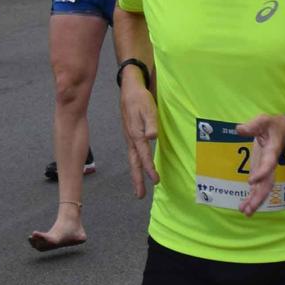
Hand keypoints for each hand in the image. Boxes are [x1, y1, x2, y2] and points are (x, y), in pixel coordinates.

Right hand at [120, 81, 159, 198]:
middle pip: (134, 163)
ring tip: (139, 187)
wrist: (129, 89)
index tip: (155, 181)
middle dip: (137, 179)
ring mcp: (129, 137)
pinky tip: (139, 166)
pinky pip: (133, 153)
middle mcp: (131, 139)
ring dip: (136, 174)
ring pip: (133, 159)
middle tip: (140, 195)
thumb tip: (152, 137)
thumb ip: (151, 123)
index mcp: (135, 134)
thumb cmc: (140, 98)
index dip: (149, 169)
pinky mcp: (131, 134)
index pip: (144, 156)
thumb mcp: (148, 108)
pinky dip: (136, 163)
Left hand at [231, 114, 284, 216]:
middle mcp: (270, 164)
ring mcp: (267, 170)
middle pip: (267, 183)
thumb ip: (253, 125)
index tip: (252, 182)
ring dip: (255, 201)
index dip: (262, 172)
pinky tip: (245, 208)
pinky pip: (259, 188)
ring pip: (264, 189)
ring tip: (245, 212)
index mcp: (272, 151)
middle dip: (258, 197)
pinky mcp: (262, 172)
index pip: (268, 163)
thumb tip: (239, 129)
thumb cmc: (273, 125)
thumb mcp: (264, 120)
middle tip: (249, 209)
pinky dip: (253, 198)